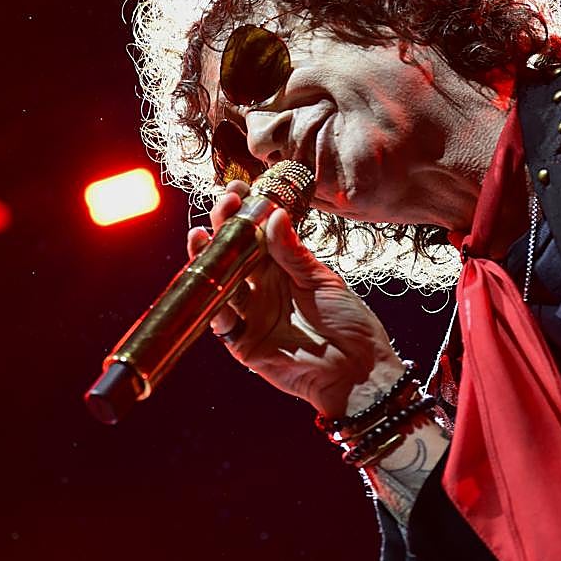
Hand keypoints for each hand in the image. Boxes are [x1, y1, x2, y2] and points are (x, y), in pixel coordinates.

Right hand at [186, 180, 404, 417]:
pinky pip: (221, 322)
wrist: (358, 370)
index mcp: (280, 269)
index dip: (242, 214)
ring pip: (219, 285)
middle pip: (231, 255)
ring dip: (207, 262)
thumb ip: (293, 253)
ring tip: (201, 237)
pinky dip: (212, 305)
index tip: (237, 191)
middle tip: (222, 206)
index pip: (253, 236)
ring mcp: (250, 315)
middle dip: (222, 229)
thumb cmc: (348, 322)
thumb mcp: (322, 279)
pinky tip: (209, 283)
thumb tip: (274, 215)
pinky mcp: (244, 343)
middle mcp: (260, 288)